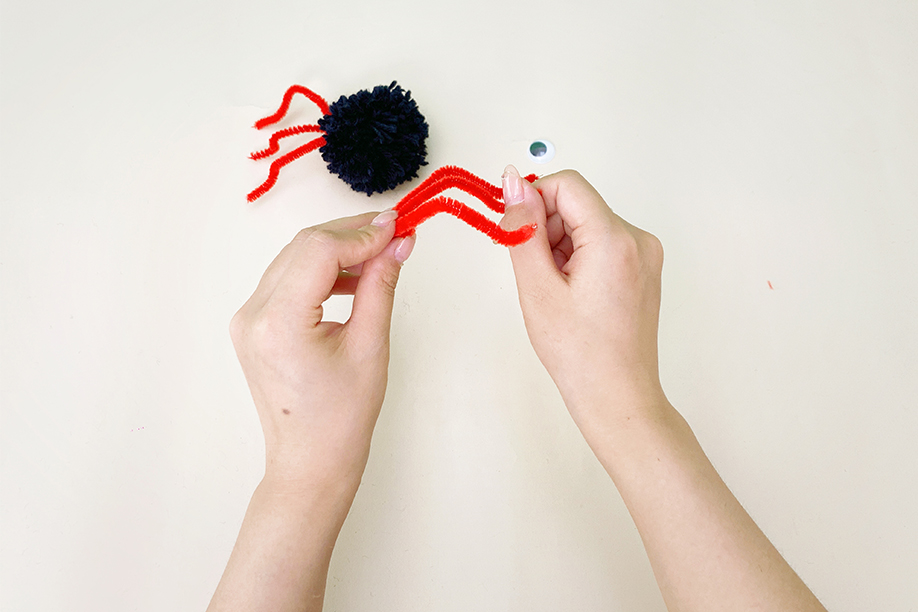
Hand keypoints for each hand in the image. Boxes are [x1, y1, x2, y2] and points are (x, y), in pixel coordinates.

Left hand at [230, 210, 414, 489]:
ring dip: (337, 249)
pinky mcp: (253, 324)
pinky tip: (352, 277)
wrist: (310, 462)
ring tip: (380, 254)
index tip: (400, 226)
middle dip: (352, 234)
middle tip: (395, 231)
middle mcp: (253, 314)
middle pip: (304, 247)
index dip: (363, 233)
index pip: (320, 251)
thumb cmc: (342, 417)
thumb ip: (381, 285)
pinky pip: (287, 279)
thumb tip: (399, 241)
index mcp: (279, 323)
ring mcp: (247, 319)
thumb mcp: (370, 346)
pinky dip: (320, 270)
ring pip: (294, 258)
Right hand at [499, 166, 665, 436]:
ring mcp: (644, 254)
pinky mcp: (642, 268)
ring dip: (561, 246)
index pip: (566, 184)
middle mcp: (637, 239)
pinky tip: (572, 294)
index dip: (533, 200)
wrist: (617, 395)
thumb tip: (513, 182)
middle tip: (537, 275)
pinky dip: (578, 258)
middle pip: (577, 204)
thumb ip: (523, 228)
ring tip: (557, 292)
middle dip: (547, 230)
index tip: (515, 230)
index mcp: (614, 239)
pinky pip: (601, 243)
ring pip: (587, 224)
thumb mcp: (537, 287)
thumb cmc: (580, 353)